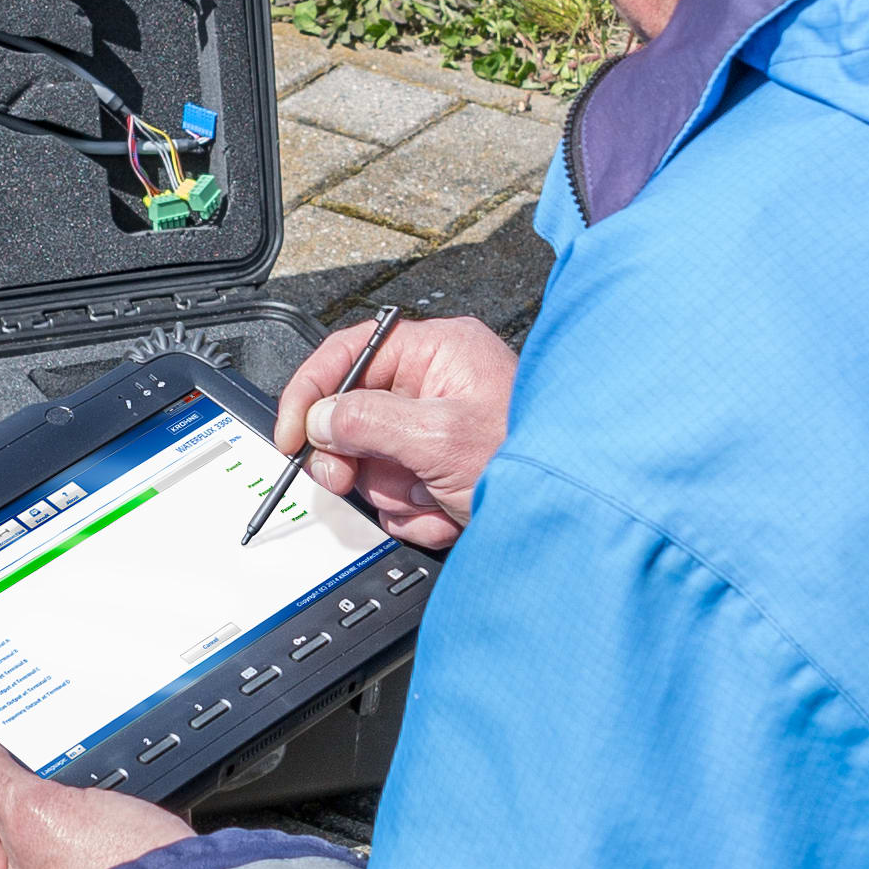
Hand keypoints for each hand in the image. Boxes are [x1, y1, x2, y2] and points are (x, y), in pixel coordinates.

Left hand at [0, 721, 188, 868]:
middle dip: (57, 805)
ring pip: (87, 849)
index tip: (2, 755)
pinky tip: (145, 816)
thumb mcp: (37, 816)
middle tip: (69, 777)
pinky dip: (136, 835)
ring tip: (113, 797)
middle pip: (37, 844)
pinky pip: (130, 860)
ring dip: (102, 817)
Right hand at [271, 308, 517, 553]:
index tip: (291, 433)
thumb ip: (370, 422)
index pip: (349, 355)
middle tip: (354, 480)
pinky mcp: (441, 470)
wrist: (577, 516)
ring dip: (396, 495)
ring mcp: (437, 430)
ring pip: (374, 464)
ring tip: (435, 499)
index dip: (311, 392)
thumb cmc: (533, 459)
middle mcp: (435, 384)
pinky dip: (417, 514)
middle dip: (357, 460)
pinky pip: (399, 493)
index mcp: (438, 352)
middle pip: (353, 416)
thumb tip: (321, 419)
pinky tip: (449, 514)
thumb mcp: (439, 437)